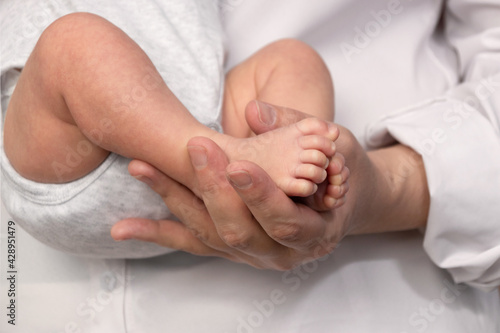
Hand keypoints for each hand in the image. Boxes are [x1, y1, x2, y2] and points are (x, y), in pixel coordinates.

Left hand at [111, 101, 429, 268]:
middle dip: (213, 189)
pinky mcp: (233, 249)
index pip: (284, 219)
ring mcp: (255, 254)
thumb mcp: (336, 147)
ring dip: (175, 202)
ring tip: (143, 170)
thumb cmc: (344, 172)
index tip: (236, 163)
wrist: (345, 202)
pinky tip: (125, 226)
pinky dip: (159, 233)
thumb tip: (255, 112)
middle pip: (240, 230)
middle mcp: (283, 252)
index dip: (260, 194)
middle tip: (194, 149)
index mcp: (316, 231)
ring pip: (210, 236)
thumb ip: (300, 129)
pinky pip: (194, 244)